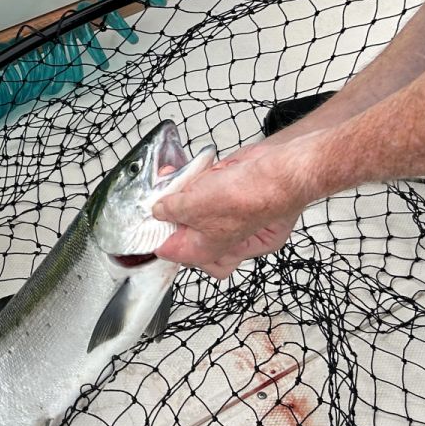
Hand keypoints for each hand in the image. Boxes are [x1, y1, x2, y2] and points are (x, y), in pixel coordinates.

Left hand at [154, 139, 316, 278]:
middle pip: (193, 237)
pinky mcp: (236, 192)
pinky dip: (196, 184)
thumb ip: (172, 210)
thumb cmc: (250, 196)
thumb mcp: (195, 206)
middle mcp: (227, 236)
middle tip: (159, 212)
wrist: (279, 169)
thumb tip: (159, 210)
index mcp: (216, 249)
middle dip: (174, 223)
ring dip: (183, 199)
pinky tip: (185, 174)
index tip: (145, 233)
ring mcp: (233, 214)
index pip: (182, 256)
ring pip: (200, 212)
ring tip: (168, 185)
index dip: (161, 243)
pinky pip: (210, 191)